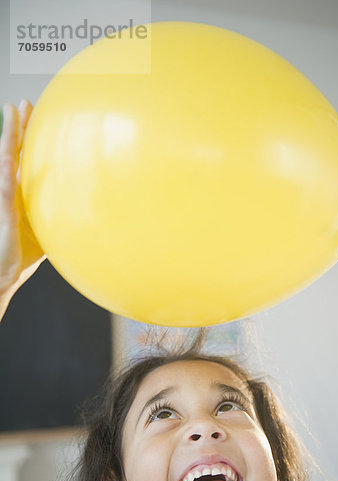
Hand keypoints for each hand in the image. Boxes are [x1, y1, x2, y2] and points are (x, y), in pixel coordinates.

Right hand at [0, 100, 45, 298]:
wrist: (5, 275)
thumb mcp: (46, 230)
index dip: (28, 138)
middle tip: (24, 102)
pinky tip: (8, 150)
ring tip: (11, 110)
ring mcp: (5, 198)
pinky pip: (6, 183)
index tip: (35, 116)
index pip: (24, 160)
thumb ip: (58, 216)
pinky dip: (6, 165)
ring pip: (5, 159)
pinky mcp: (5, 210)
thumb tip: (84, 211)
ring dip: (8, 135)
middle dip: (18, 127)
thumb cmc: (24, 255)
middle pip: (14, 152)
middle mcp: (11, 191)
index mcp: (21, 194)